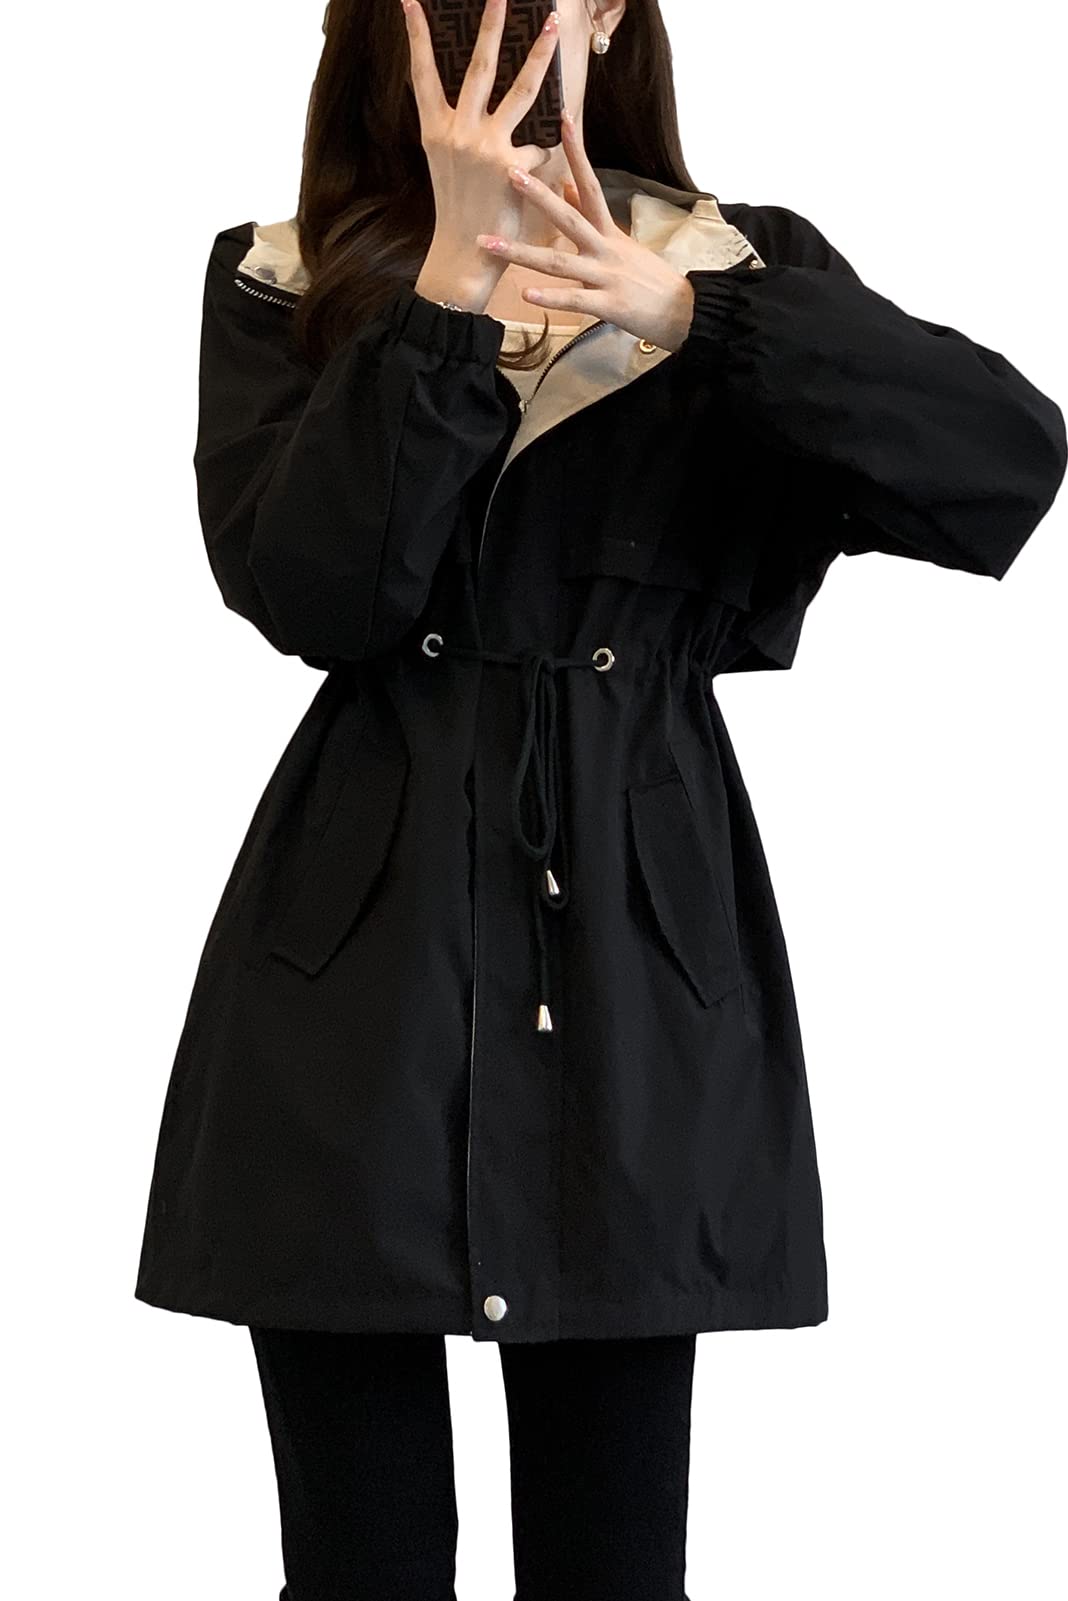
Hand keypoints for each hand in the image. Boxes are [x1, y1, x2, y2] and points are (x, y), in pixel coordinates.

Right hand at [403, 0, 563, 311]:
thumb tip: (480, 96)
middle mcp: (458, 132)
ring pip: (520, 90)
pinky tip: (556, 145)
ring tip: (549, 25)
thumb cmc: (458, 209)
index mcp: (435, 130)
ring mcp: (485, 147)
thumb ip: (458, 128)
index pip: (422, 74)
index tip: (410, 2)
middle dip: (490, 27)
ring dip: (538, 55)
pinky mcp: (511, 166)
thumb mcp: (446, 162)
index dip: (416, 37)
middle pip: (478, 68)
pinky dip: (549, 144)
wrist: (463, 253)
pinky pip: (541, 143)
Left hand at [474, 108, 696, 351]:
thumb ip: (590, 216)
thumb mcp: (622, 242)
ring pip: (559, 262)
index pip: (590, 183)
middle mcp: (605, 249)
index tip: (563, 118)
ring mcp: (605, 276)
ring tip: (490, 244)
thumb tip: (567, 185)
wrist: (683, 311)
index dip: (577, 152)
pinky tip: (526, 295)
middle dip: (538, 196)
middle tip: (509, 173)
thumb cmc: (649, 279)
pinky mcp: (608, 304)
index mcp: (608, 232)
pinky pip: (574, 300)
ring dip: (522, 253)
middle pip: (568, 217)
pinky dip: (550, 298)